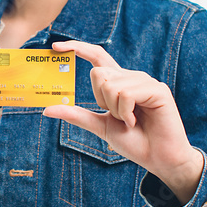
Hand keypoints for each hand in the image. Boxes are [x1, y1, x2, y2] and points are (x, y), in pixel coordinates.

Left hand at [42, 40, 203, 203]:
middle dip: (101, 99)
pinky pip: (126, 93)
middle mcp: (131, 77)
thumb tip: (47, 108)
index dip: (78, 48)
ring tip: (130, 120)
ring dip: (115, 109)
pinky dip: (126, 112)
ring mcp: (145, 81)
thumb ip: (77, 115)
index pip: (97, 57)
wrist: (159, 159)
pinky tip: (136, 121)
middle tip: (118, 117)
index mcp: (118, 82)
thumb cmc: (134, 142)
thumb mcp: (100, 126)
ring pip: (110, 84)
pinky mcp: (157, 89)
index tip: (56, 46)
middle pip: (98, 73)